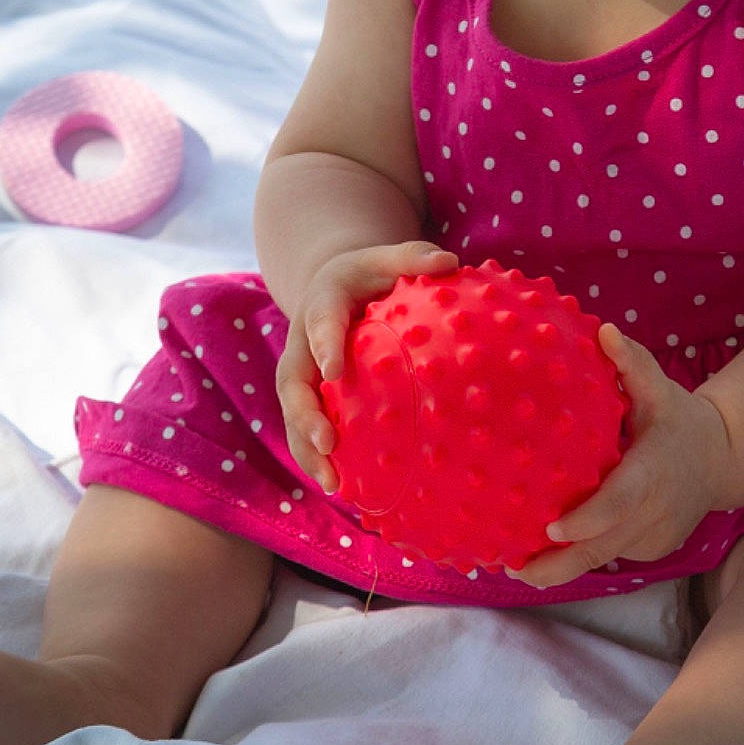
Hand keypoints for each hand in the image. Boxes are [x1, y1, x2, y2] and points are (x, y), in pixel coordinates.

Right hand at [274, 240, 458, 494]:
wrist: (333, 286)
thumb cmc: (370, 273)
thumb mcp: (386, 257)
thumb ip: (414, 256)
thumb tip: (451, 263)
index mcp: (320, 304)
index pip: (319, 324)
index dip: (323, 346)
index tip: (334, 372)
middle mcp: (301, 344)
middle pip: (292, 383)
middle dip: (304, 416)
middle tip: (327, 445)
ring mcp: (301, 375)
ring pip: (294, 416)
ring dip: (307, 451)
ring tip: (333, 484)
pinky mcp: (308, 398)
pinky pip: (309, 429)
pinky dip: (322, 458)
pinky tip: (348, 488)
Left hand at [504, 323, 732, 588]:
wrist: (722, 460)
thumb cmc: (679, 419)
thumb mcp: (662, 387)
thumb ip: (633, 363)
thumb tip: (605, 331)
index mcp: (654, 471)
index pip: (621, 501)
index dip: (588, 519)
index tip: (552, 528)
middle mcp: (656, 510)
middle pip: (605, 546)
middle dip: (561, 564)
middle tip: (515, 568)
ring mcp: (655, 536)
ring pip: (605, 557)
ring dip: (562, 568)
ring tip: (516, 568)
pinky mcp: (652, 549)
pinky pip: (612, 553)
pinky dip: (581, 556)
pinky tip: (543, 556)